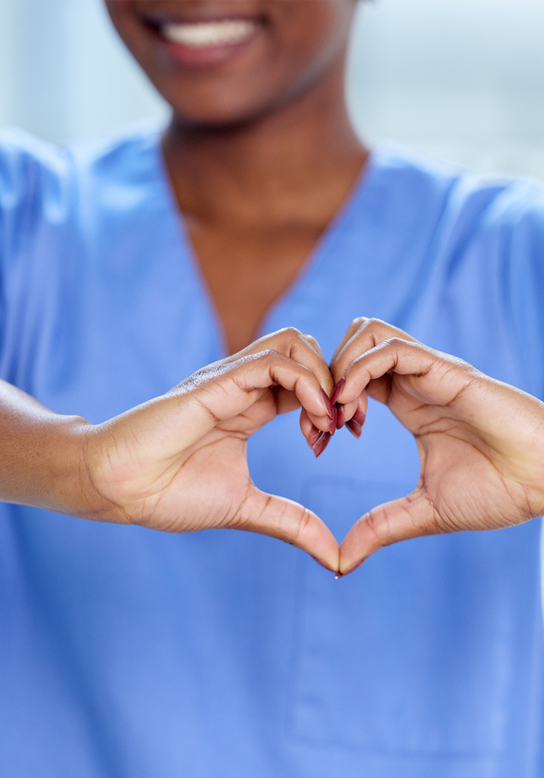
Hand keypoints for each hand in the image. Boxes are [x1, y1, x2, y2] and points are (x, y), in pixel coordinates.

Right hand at [82, 329, 339, 569]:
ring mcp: (230, 380)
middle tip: (344, 424)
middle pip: (306, 351)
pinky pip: (273, 362)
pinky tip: (314, 417)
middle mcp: (243, 386)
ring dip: (323, 375)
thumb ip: (292, 524)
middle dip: (337, 381)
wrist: (119, 488)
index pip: (306, 382)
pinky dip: (305, 382)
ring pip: (293, 343)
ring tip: (329, 419)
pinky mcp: (217, 382)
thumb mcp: (247, 508)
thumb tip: (335, 557)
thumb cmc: (169, 494)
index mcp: (251, 407)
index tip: (341, 437)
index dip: (333, 402)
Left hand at [330, 318, 543, 574]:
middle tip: (322, 425)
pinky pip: (392, 350)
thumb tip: (340, 562)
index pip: (352, 376)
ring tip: (338, 414)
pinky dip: (360, 371)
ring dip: (339, 368)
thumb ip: (380, 527)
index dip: (324, 401)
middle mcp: (415, 380)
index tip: (320, 442)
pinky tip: (352, 409)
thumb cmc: (500, 491)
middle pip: (352, 343)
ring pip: (367, 333)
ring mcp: (430, 371)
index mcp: (409, 403)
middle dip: (323, 378)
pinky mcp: (446, 370)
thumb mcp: (424, 512)